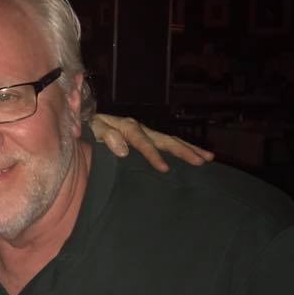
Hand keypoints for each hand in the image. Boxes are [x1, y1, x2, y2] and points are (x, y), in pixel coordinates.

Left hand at [90, 114, 214, 171]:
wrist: (86, 126)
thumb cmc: (89, 130)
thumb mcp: (92, 129)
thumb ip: (105, 135)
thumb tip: (123, 149)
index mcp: (126, 126)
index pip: (142, 141)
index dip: (153, 154)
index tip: (164, 168)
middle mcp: (140, 128)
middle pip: (165, 139)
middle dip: (183, 151)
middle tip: (200, 161)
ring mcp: (146, 134)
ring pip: (171, 141)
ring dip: (189, 149)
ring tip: (208, 158)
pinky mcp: (147, 140)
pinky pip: (167, 144)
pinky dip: (182, 150)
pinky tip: (195, 158)